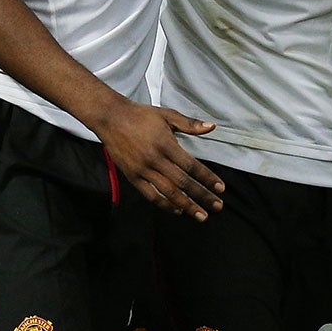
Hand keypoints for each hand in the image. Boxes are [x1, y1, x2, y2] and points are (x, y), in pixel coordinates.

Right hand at [94, 100, 223, 220]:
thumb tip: (212, 127)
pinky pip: (151, 195)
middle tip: (217, 206)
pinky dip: (165, 204)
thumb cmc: (140, 115)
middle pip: (183, 183)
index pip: (192, 166)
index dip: (207, 178)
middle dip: (202, 196)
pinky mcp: (132, 177)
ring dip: (186, 206)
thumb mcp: (167, 115)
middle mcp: (155, 159)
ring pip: (168, 193)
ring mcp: (143, 170)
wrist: (110, 118)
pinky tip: (177, 210)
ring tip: (201, 215)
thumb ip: (190, 124)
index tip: (220, 188)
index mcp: (166, 144)